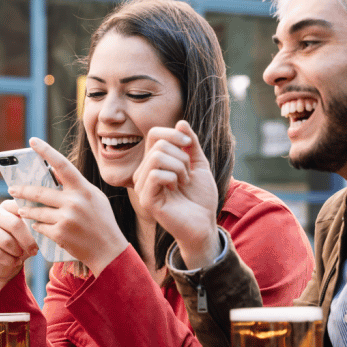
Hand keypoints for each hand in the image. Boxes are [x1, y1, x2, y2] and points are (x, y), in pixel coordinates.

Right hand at [0, 199, 37, 302]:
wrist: (5, 264)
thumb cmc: (20, 245)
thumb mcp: (29, 234)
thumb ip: (33, 226)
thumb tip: (43, 226)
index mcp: (7, 206)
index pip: (21, 207)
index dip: (33, 220)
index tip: (41, 231)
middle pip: (14, 224)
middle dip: (27, 240)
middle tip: (34, 250)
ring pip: (5, 240)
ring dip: (17, 252)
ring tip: (21, 256)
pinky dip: (9, 260)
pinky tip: (14, 262)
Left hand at [12, 137, 127, 276]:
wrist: (108, 251)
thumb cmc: (102, 222)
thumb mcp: (94, 198)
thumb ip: (76, 186)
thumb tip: (55, 172)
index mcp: (83, 189)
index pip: (62, 164)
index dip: (46, 151)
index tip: (33, 141)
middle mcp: (74, 202)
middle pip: (40, 192)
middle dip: (22, 190)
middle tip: (12, 188)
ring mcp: (66, 218)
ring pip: (37, 211)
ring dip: (26, 210)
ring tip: (22, 209)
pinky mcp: (60, 234)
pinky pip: (40, 226)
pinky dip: (37, 225)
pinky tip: (36, 225)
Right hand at [132, 120, 219, 267]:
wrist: (204, 223)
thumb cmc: (200, 197)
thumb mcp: (199, 164)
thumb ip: (190, 144)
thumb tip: (181, 122)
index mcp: (153, 163)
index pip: (155, 134)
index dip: (173, 133)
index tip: (189, 145)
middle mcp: (144, 173)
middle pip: (158, 145)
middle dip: (181, 156)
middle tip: (188, 175)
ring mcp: (142, 186)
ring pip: (156, 157)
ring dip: (179, 167)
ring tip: (184, 182)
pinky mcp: (146, 199)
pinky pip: (155, 174)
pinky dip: (173, 177)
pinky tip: (177, 189)